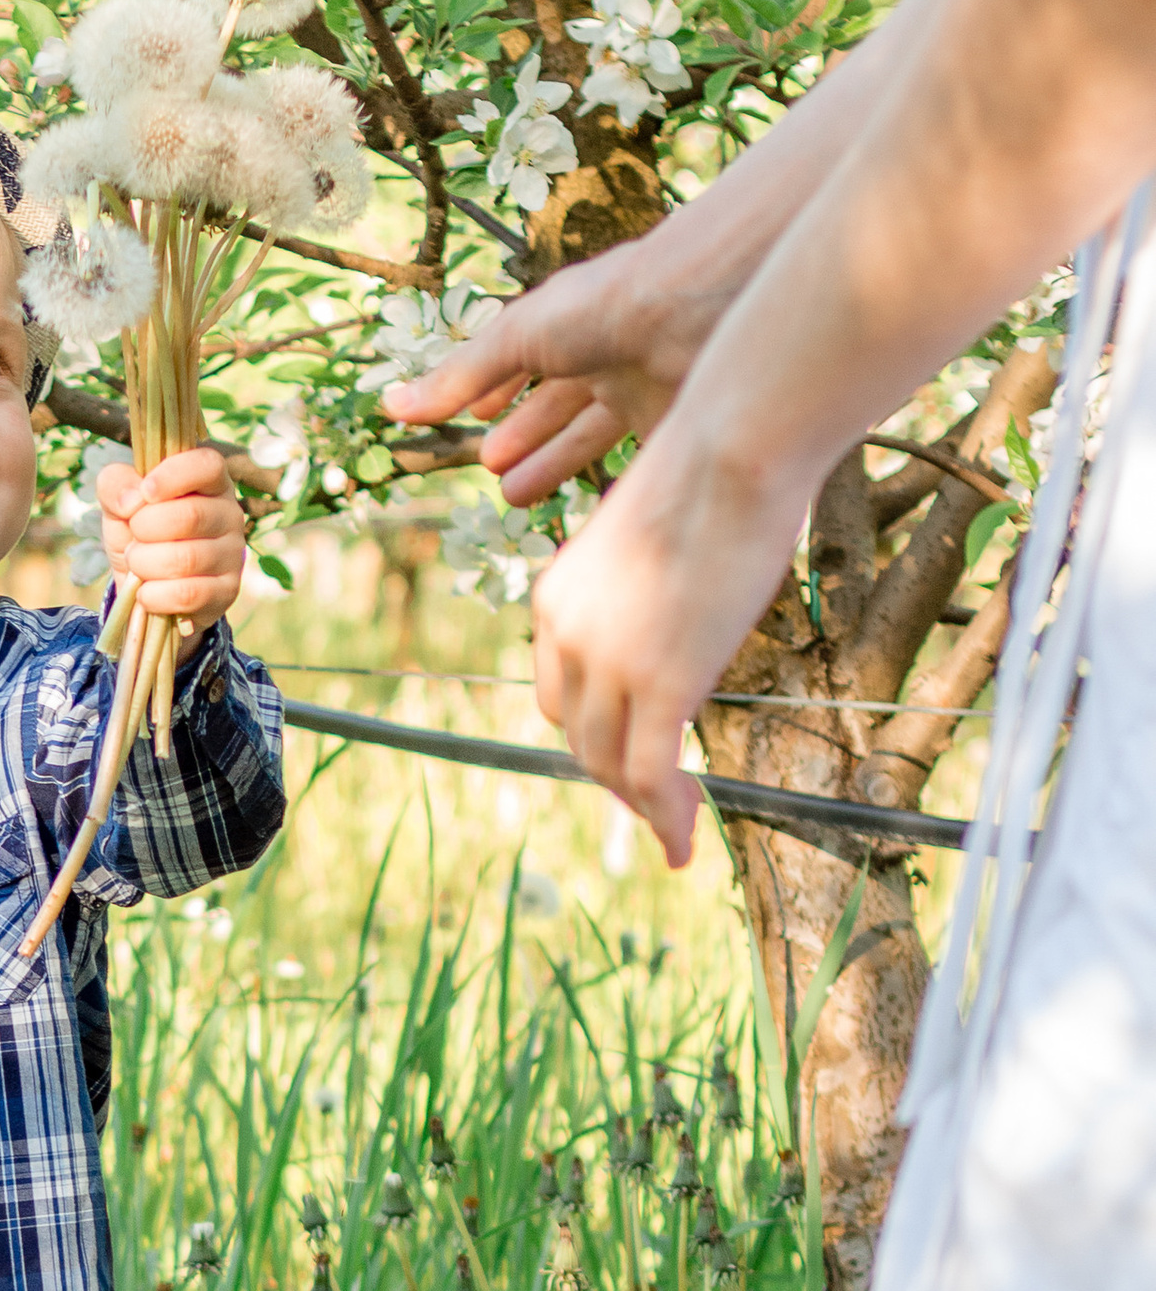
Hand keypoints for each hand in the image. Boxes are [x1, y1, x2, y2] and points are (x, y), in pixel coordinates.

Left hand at [97, 446, 247, 623]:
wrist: (144, 588)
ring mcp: (232, 554)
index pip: (207, 465)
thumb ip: (115, 485)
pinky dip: (155, 596)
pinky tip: (145, 593)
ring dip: (144, 564)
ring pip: (185, 559)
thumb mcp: (117, 504)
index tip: (145, 491)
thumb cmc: (137, 534)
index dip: (173, 476)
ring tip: (136, 564)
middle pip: (190, 516)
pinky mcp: (227, 591)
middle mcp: (228, 514)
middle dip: (145, 529)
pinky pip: (188, 594)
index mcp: (208, 482)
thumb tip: (132, 499)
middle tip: (133, 538)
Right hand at [382, 227, 748, 503]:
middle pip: (557, 407)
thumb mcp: (514, 340)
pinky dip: (612, 489)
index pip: (525, 363)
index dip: (497, 391)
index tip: (474, 416)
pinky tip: (586, 511)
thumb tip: (390, 407)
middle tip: (493, 471)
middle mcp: (605, 357)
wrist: (693, 312)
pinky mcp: (676, 425)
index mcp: (567, 328)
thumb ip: (459, 377)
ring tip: (514, 497)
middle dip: (524, 437)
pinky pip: (639, 463)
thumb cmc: (601, 307)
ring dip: (553, 464)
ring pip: (591, 438)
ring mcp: (642, 390)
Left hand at [526, 424, 810, 866]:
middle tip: (659, 806)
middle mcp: (567, 635)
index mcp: (557, 598)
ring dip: (643, 805)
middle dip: (617, 778)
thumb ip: (653, 588)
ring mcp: (609, 663)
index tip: (630, 752)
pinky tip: (681, 845)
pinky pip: (651, 772)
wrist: (733, 445)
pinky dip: (665, 816)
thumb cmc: (715, 471)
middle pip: (580, 737)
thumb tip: (685, 606)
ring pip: (612, 763)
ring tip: (675, 832)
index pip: (561, 694)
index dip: (594, 732)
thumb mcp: (660, 539)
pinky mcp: (659, 681)